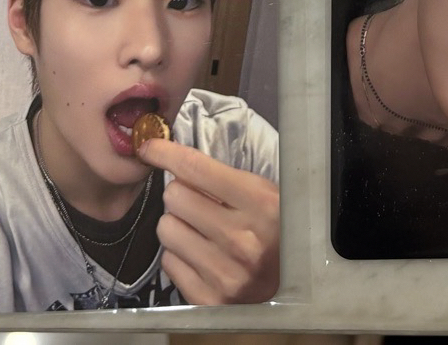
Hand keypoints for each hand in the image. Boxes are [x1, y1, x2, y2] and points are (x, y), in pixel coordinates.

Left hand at [140, 136, 279, 304]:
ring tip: (200, 231)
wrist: (297, 288)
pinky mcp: (208, 299)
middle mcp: (242, 239)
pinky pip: (169, 262)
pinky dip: (179, 255)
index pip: (196, 168)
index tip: (151, 147)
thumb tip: (176, 160)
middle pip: (174, 196)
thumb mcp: (267, 195)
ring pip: (166, 228)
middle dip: (182, 194)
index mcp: (261, 204)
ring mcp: (224, 273)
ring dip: (177, 225)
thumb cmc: (278, 233)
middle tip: (198, 202)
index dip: (166, 152)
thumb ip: (226, 179)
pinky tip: (200, 255)